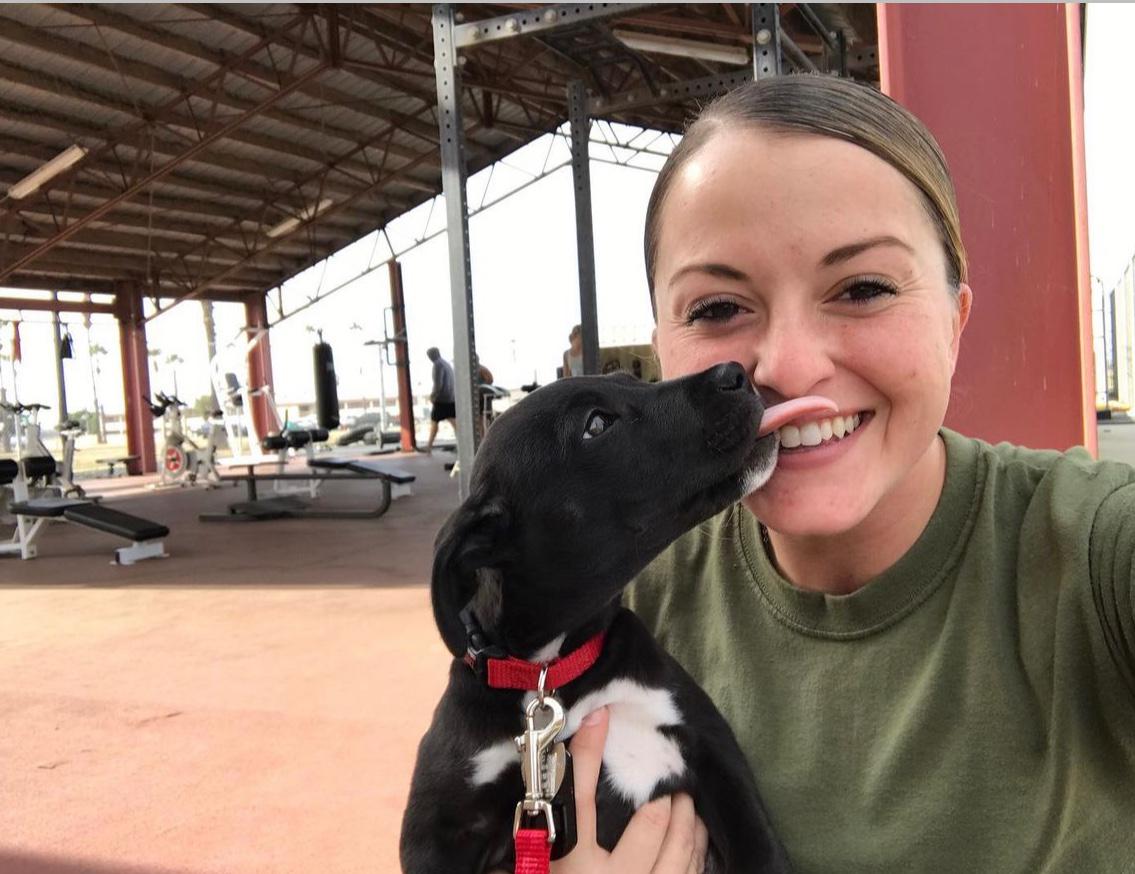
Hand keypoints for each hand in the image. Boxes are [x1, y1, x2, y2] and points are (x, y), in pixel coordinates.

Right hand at [551, 707, 708, 873]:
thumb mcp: (536, 863)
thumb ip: (538, 829)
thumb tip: (556, 770)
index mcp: (572, 865)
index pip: (581, 797)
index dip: (590, 752)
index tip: (601, 716)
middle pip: (649, 825)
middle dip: (665, 796)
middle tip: (669, 778)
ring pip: (681, 851)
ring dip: (688, 820)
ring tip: (686, 802)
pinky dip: (697, 850)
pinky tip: (695, 835)